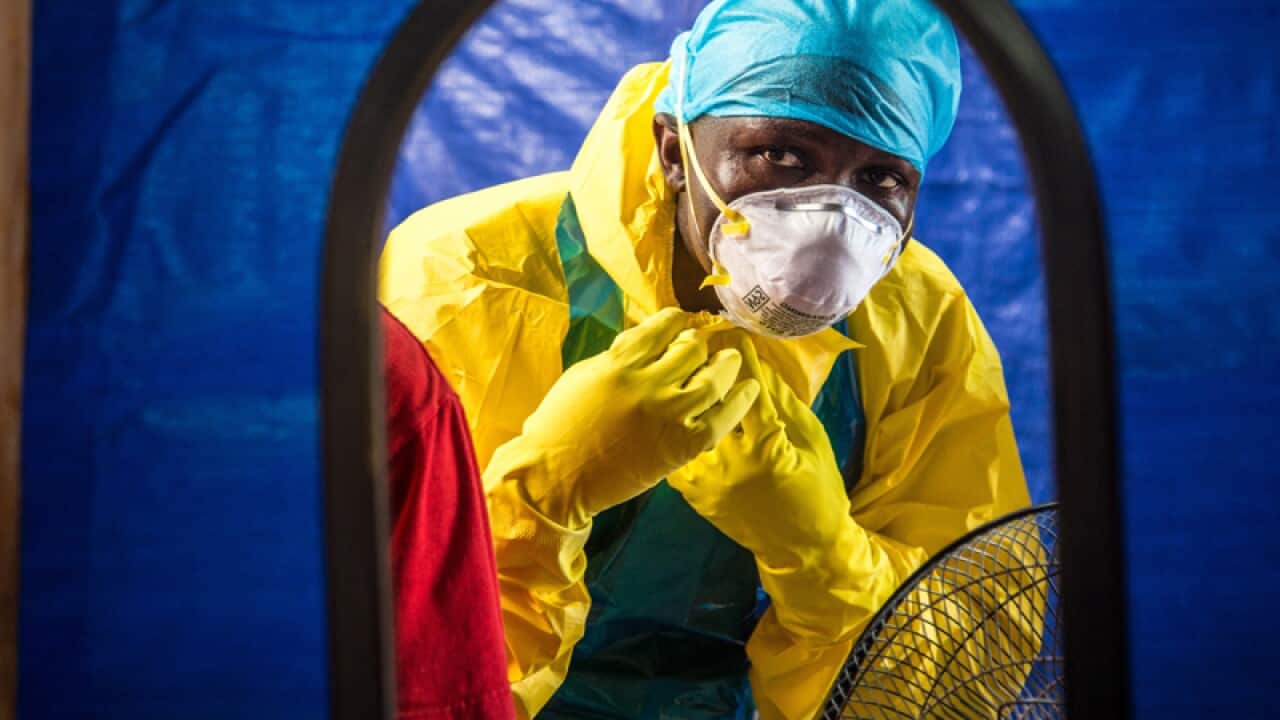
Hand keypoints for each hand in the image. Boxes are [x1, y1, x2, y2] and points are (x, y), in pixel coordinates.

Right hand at [510, 307, 760, 524]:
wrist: (556, 477)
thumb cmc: (560, 426)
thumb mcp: (584, 375)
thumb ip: (619, 357)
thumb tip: (650, 340)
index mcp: (619, 362)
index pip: (663, 326)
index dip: (678, 320)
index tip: (682, 322)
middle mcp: (648, 383)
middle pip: (692, 348)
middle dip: (700, 343)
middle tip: (704, 346)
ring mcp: (668, 414)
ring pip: (714, 377)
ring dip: (726, 364)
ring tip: (730, 360)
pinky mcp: (683, 445)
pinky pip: (723, 417)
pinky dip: (740, 400)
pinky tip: (749, 389)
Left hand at [668, 332, 849, 569]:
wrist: (803, 549)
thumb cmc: (818, 489)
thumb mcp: (811, 441)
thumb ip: (784, 402)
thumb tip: (758, 364)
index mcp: (768, 449)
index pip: (749, 391)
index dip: (741, 358)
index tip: (733, 331)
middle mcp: (732, 465)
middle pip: (709, 405)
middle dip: (703, 371)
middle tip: (697, 341)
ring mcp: (709, 483)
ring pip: (685, 428)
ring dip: (681, 400)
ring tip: (677, 372)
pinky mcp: (696, 497)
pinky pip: (676, 454)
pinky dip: (673, 433)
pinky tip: (671, 412)